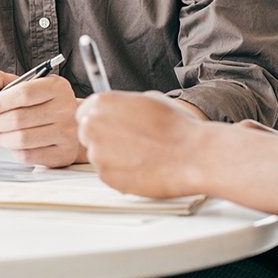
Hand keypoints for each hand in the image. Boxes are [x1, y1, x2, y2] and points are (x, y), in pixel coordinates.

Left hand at [0, 67, 81, 166]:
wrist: (69, 123)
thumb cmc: (40, 102)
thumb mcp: (21, 83)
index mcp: (56, 86)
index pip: (23, 93)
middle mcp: (65, 109)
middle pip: (19, 118)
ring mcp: (66, 133)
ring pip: (21, 139)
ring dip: (1, 137)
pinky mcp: (63, 154)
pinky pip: (27, 156)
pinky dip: (13, 150)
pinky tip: (14, 143)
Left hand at [76, 91, 217, 198]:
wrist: (192, 155)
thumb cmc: (176, 127)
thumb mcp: (149, 100)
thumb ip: (124, 105)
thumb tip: (120, 110)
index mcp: (101, 103)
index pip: (84, 112)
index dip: (100, 120)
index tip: (111, 125)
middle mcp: (93, 126)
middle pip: (88, 134)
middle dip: (104, 138)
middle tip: (130, 142)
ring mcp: (98, 154)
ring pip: (99, 156)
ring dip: (114, 157)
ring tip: (142, 154)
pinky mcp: (107, 177)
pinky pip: (109, 174)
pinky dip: (122, 173)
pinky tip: (142, 167)